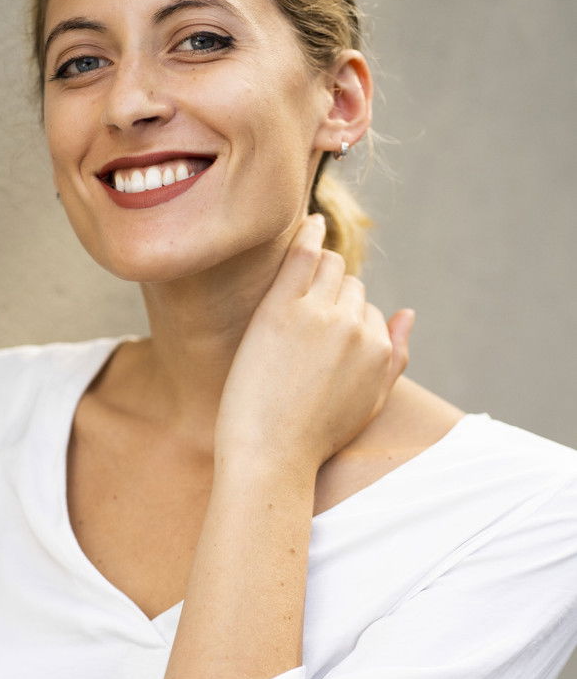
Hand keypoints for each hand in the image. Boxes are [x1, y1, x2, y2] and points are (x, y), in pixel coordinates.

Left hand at [214, 214, 414, 473]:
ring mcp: (320, 315)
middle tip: (298, 323)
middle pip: (350, 287)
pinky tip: (307, 222)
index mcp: (378, 349)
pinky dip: (308, 232)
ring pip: (330, 266)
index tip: (316, 339)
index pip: (368, 310)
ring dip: (317, 271)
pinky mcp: (282, 308)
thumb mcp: (369, 403)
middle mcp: (357, 327)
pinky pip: (304, 253)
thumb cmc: (312, 436)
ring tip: (293, 291)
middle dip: (330, 298)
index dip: (342, 322)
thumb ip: (395, 357)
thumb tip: (408, 313)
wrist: (270, 456)